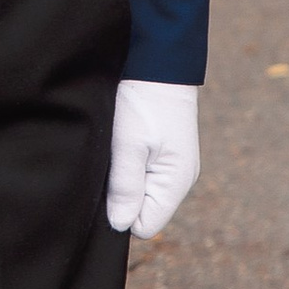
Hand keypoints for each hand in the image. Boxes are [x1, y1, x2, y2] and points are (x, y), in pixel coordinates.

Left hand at [106, 79, 199, 238]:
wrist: (157, 63)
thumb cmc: (142, 102)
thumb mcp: (128, 146)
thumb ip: (125, 188)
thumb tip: (120, 225)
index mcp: (175, 183)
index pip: (144, 226)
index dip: (121, 212)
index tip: (110, 184)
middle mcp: (179, 180)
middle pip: (143, 211)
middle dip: (122, 196)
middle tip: (112, 162)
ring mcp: (174, 167)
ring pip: (141, 193)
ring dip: (125, 178)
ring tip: (119, 149)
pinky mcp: (166, 154)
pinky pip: (144, 175)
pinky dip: (130, 165)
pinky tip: (125, 143)